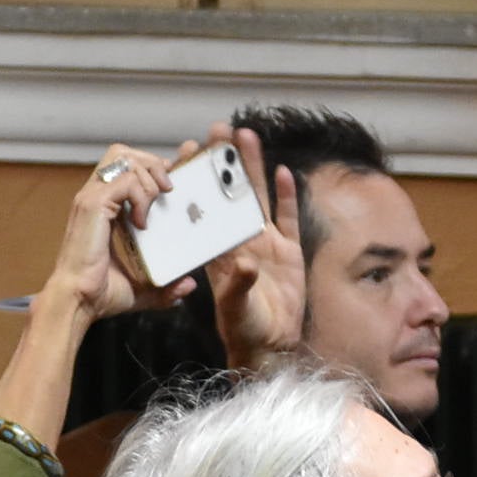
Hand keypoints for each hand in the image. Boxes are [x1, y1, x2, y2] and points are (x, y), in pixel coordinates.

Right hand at [45, 140, 197, 323]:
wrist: (79, 301)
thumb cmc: (101, 293)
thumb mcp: (142, 287)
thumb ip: (166, 286)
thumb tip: (188, 286)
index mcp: (105, 206)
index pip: (128, 167)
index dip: (153, 166)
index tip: (173, 181)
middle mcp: (96, 195)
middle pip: (124, 152)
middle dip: (152, 163)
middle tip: (168, 191)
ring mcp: (92, 197)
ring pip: (125, 159)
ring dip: (150, 177)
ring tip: (155, 206)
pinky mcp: (93, 204)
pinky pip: (125, 181)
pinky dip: (141, 196)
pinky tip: (142, 223)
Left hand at [210, 123, 308, 367]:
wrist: (271, 346)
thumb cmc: (244, 329)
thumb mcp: (235, 309)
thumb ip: (240, 286)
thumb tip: (246, 263)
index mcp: (217, 251)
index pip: (202, 207)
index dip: (195, 179)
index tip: (186, 151)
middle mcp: (239, 241)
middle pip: (229, 193)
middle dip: (223, 162)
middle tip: (217, 130)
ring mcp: (265, 243)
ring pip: (257, 197)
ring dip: (252, 168)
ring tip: (246, 137)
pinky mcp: (290, 252)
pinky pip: (287, 218)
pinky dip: (286, 196)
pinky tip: (283, 171)